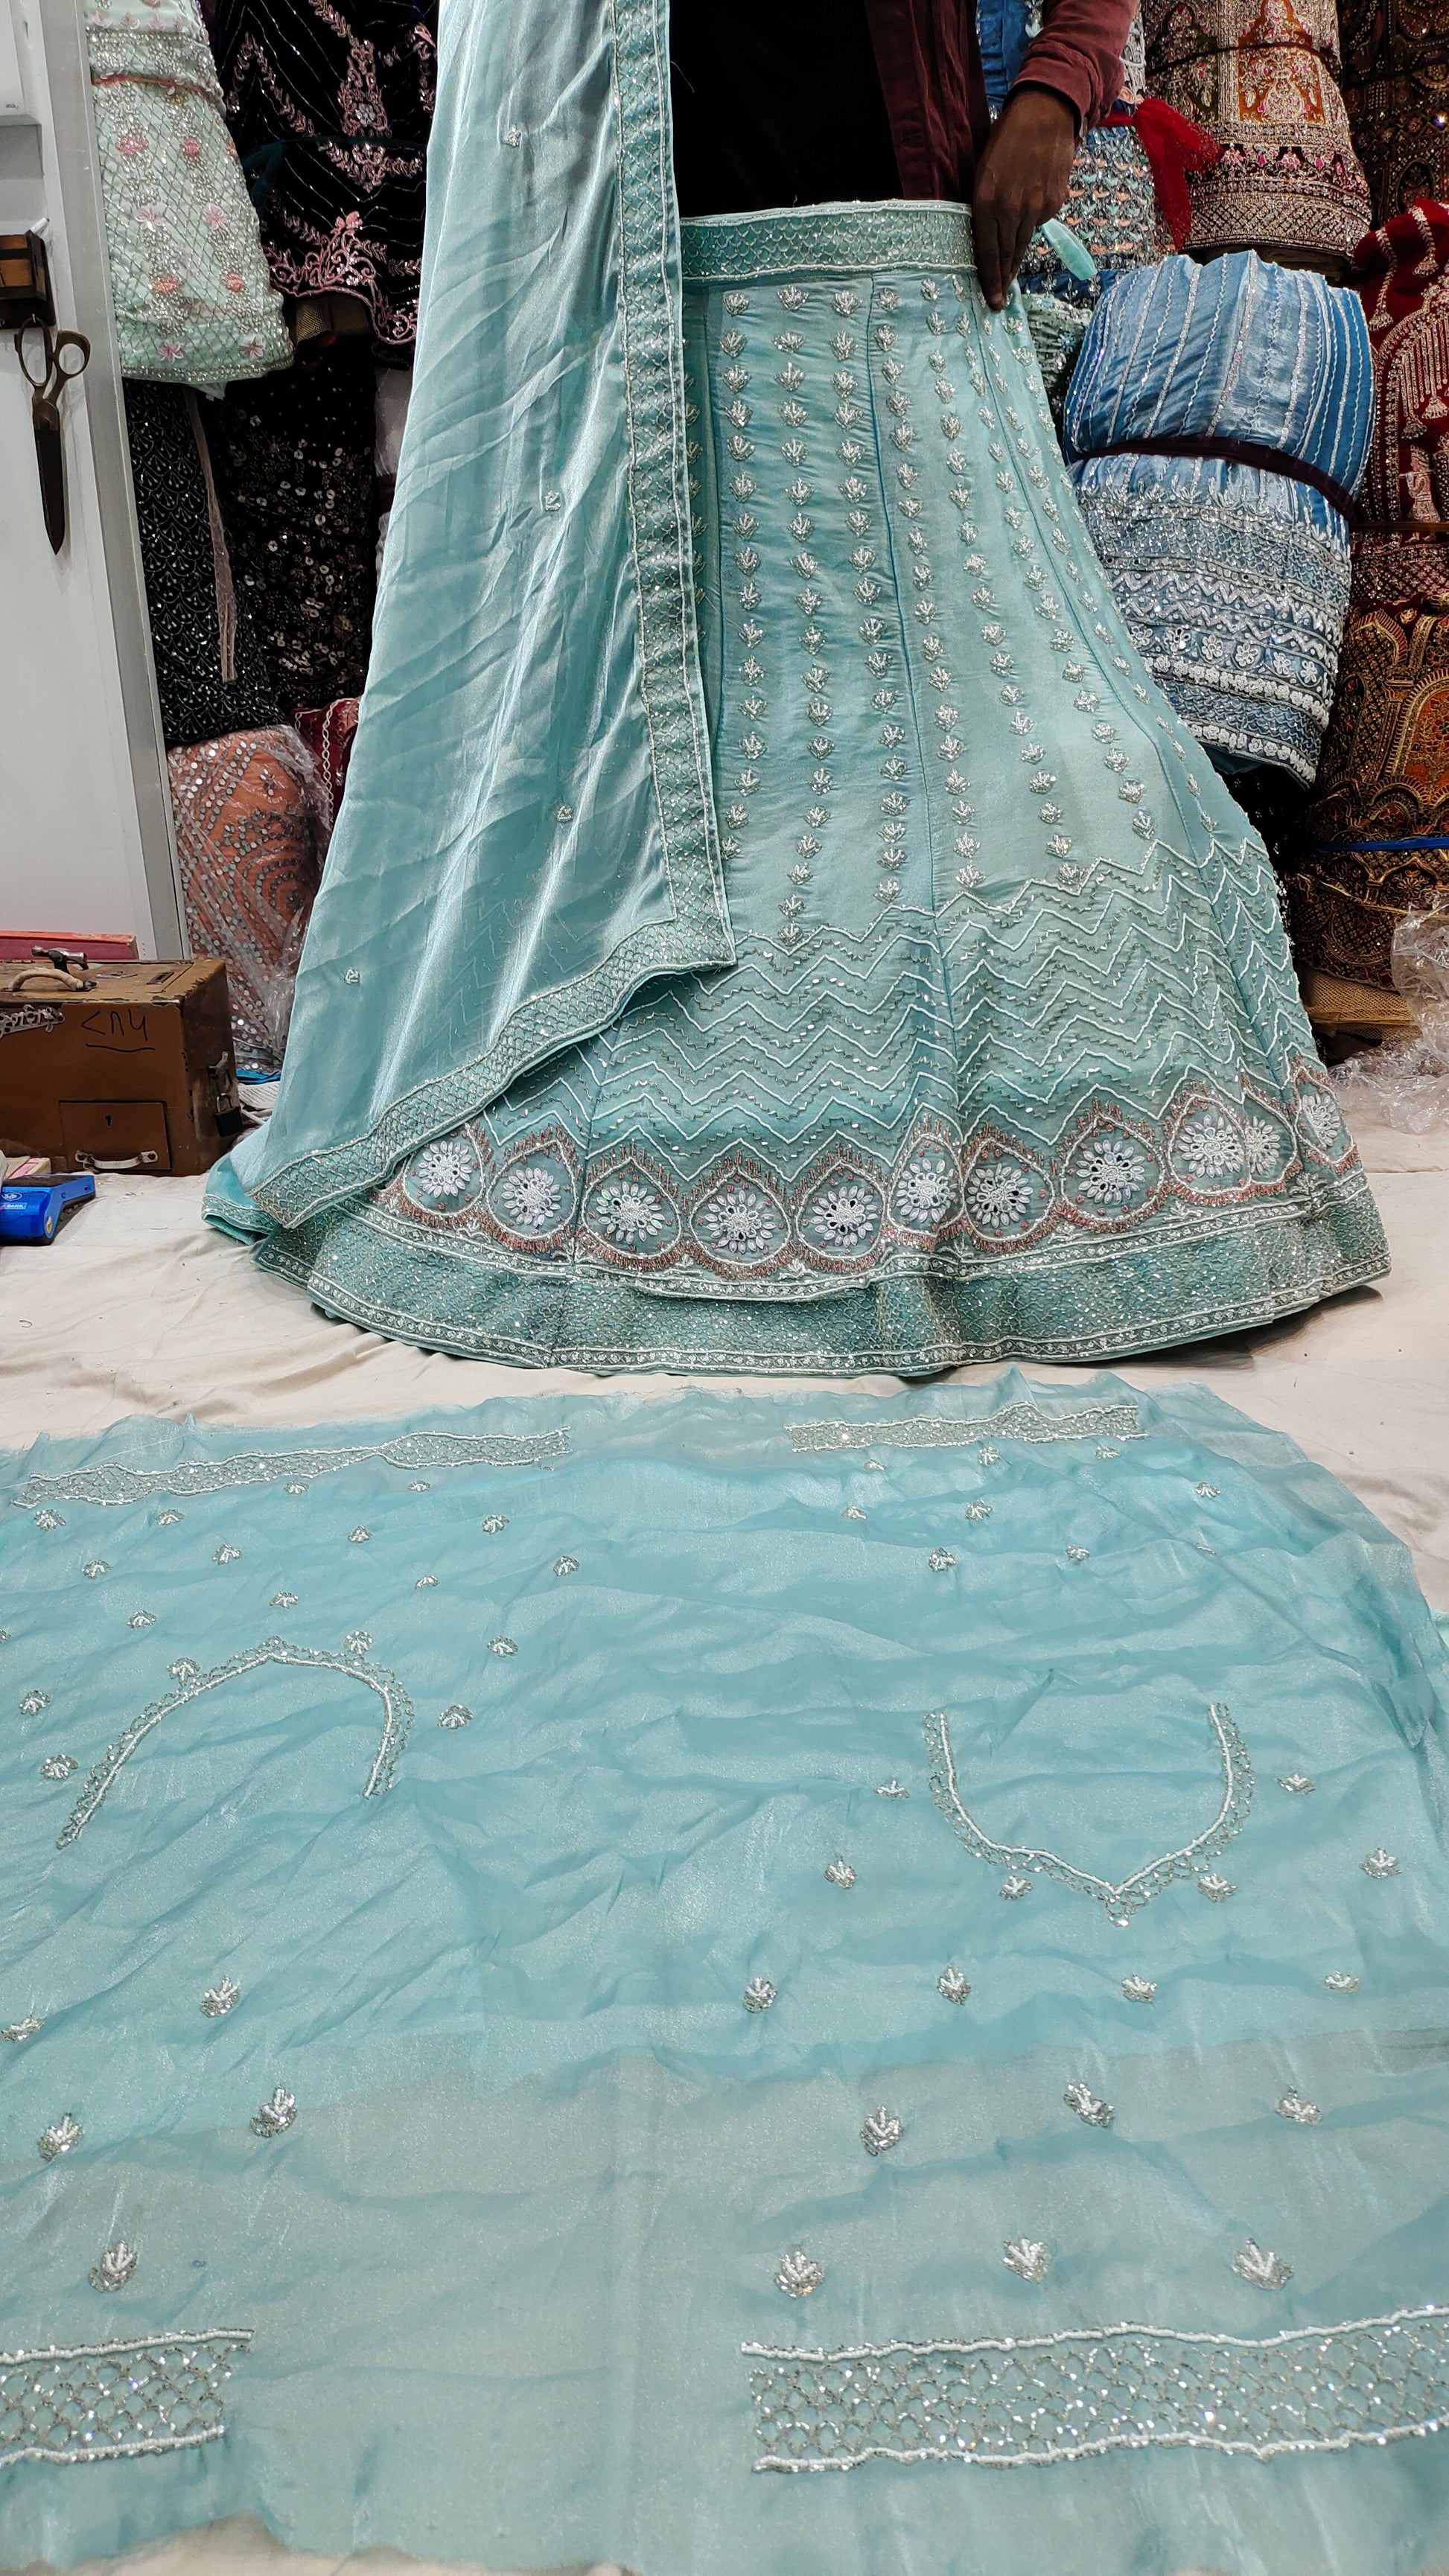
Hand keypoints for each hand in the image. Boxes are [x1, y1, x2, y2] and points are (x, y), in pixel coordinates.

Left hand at [972, 86, 1078, 311]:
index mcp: (987, 201)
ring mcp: (1037, 208)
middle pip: (1007, 255)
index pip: (988, 251)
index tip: (992, 301)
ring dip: (1016, 259)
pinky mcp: (1055, 202)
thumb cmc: (1006, 136)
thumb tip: (985, 234)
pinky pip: (1040, 222)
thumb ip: (983, 204)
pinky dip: (1032, 224)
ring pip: (1024, 242)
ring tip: (1010, 275)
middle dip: (1003, 279)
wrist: (1046, 112)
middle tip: (1000, 300)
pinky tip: (1029, 213)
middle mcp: (1012, 210)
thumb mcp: (983, 169)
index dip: (990, 279)